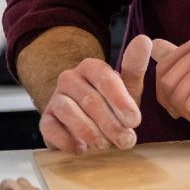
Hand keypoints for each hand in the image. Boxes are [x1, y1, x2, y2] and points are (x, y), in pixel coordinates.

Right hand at [39, 35, 151, 153]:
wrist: (89, 120)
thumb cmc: (113, 102)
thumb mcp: (129, 86)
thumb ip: (135, 66)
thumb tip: (144, 40)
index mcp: (91, 67)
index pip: (106, 79)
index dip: (121, 101)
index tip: (135, 121)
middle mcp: (70, 78)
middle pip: (89, 99)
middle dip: (110, 123)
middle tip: (126, 141)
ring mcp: (55, 98)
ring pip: (68, 112)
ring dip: (89, 132)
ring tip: (105, 145)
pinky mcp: (45, 120)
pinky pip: (50, 128)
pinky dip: (66, 140)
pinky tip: (81, 149)